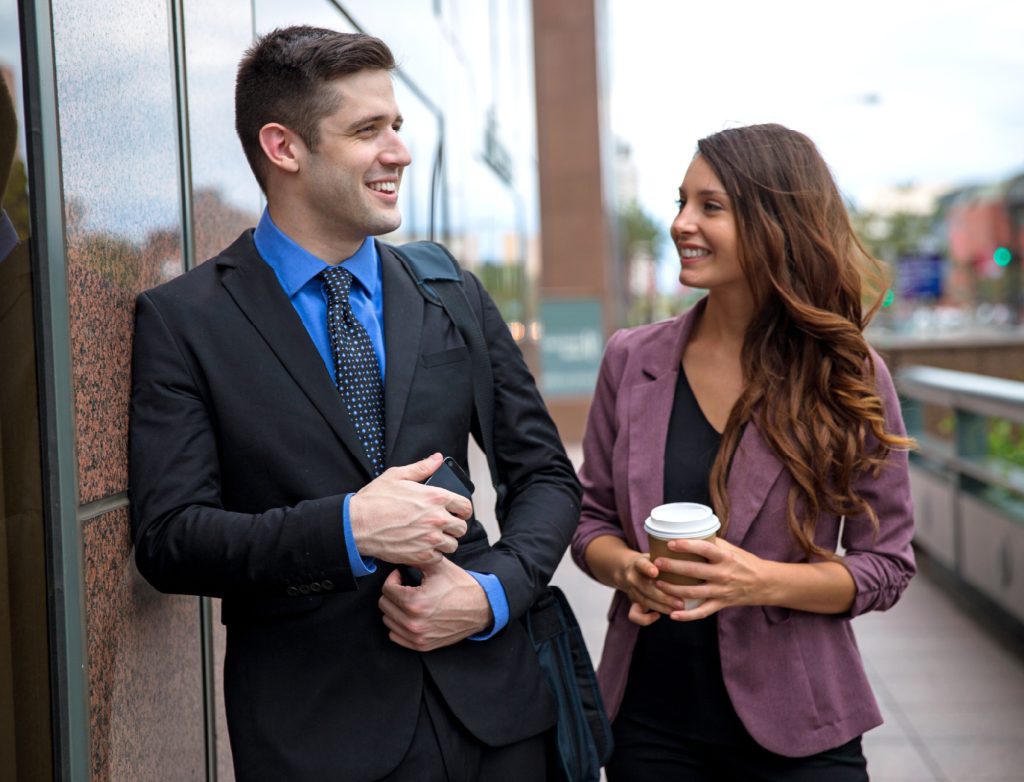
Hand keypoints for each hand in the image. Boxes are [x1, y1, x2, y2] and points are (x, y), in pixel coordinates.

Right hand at [349, 453, 471, 564]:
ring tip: (432, 536)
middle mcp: (436, 519)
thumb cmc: (374, 500)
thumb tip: (436, 459)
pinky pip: (439, 558)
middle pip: (461, 528)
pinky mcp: (421, 555)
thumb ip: (421, 467)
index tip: (456, 512)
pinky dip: (433, 554)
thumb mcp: (397, 475)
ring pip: (452, 545)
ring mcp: (430, 539)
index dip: (462, 509)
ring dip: (445, 541)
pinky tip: (423, 546)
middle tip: (442, 525)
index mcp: (435, 498)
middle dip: (454, 526)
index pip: (465, 506)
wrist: (357, 524)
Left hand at [378, 559, 491, 650]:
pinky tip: (410, 614)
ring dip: (394, 608)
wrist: (480, 608)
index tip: (401, 575)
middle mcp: (414, 622)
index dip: (393, 578)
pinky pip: (396, 636)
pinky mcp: (422, 645)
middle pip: (385, 605)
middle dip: (392, 592)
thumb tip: (400, 552)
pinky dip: (399, 625)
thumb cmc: (460, 587)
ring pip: (388, 620)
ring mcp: (418, 636)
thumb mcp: (438, 566)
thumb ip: (415, 558)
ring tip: (408, 600)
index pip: (387, 589)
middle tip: (404, 586)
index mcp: (415, 602)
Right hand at [617, 551, 681, 625]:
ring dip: (661, 607)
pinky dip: (645, 618)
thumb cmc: (651, 561)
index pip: (641, 565)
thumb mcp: (656, 553)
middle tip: (681, 602)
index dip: (647, 568)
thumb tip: (697, 549)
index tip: (656, 572)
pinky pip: (634, 615)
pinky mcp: (631, 603)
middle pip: (646, 588)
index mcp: (638, 563)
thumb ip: (670, 556)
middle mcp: (633, 577)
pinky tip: (657, 616)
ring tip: (678, 609)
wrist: (628, 569)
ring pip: (644, 601)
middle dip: (663, 596)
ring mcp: (631, 591)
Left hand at [652, 537, 767, 620]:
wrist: (765, 583)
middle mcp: (723, 574)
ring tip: (658, 583)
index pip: (704, 549)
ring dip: (673, 589)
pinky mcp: (721, 604)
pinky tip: (672, 615)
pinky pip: (702, 612)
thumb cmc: (744, 562)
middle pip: (694, 571)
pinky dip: (687, 616)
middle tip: (656, 562)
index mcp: (725, 558)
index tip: (670, 543)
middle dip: (673, 567)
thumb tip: (688, 533)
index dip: (687, 546)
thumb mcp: (731, 549)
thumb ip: (711, 543)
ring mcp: (721, 591)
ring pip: (693, 593)